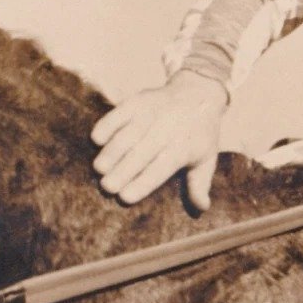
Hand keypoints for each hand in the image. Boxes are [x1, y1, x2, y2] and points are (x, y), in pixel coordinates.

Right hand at [91, 71, 226, 210]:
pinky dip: (108, 124)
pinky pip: (120, 113)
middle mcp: (166, 130)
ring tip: (99, 168)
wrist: (198, 93)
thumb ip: (199, 184)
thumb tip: (202, 209)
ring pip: (128, 134)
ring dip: (112, 151)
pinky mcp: (139, 101)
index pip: (160, 169)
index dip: (142, 183)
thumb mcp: (205, 158)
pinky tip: (96, 139)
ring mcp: (152, 114)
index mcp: (183, 147)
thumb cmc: (199, 134)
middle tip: (106, 187)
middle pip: (141, 154)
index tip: (125, 197)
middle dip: (122, 171)